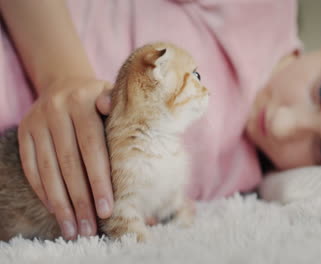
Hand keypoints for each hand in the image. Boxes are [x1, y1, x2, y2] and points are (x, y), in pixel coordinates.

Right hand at [17, 77, 113, 239]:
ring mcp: (36, 122)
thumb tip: (111, 107)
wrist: (65, 83)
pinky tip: (57, 211)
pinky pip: (31, 168)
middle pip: (68, 164)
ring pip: (47, 170)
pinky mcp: (24, 133)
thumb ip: (117, 107)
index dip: (99, 181)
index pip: (92, 148)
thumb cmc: (100, 100)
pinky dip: (44, 192)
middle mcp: (55, 111)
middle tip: (90, 228)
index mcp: (82, 102)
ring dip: (61, 204)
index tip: (107, 209)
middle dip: (81, 200)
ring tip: (73, 229)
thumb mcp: (114, 96)